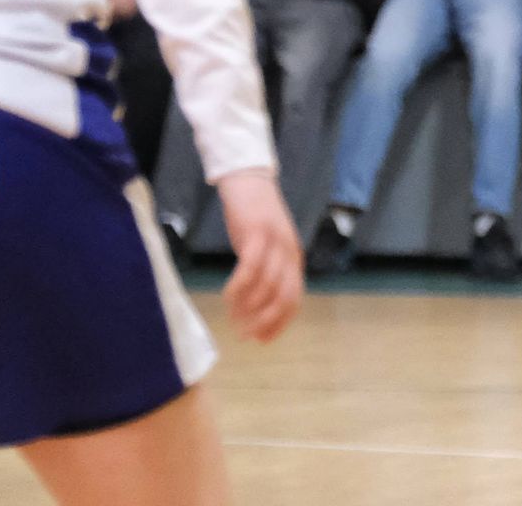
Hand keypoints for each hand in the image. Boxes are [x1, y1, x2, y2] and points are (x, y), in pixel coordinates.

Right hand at [215, 171, 302, 343]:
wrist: (247, 180)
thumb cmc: (253, 217)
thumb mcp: (266, 247)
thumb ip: (267, 272)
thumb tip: (257, 305)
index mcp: (294, 258)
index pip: (294, 299)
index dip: (279, 323)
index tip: (261, 340)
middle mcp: (289, 252)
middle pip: (283, 297)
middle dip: (264, 321)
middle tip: (243, 335)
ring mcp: (275, 242)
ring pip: (266, 286)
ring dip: (248, 308)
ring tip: (231, 318)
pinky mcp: (257, 233)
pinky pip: (250, 268)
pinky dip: (239, 287)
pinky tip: (227, 297)